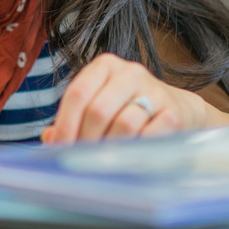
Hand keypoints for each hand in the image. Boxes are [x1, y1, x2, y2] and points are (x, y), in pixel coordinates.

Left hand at [42, 53, 210, 144]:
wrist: (179, 109)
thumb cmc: (127, 108)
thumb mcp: (100, 104)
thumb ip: (74, 118)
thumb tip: (49, 139)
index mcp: (104, 66)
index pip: (77, 94)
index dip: (65, 124)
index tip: (59, 148)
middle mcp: (129, 72)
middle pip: (97, 110)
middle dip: (86, 140)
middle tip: (81, 160)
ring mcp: (155, 90)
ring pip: (123, 124)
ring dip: (109, 148)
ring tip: (102, 162)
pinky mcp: (174, 112)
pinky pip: (149, 136)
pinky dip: (134, 151)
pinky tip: (127, 159)